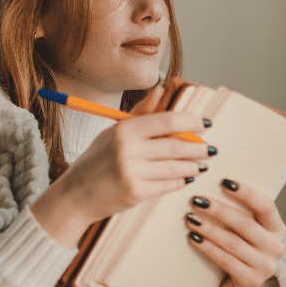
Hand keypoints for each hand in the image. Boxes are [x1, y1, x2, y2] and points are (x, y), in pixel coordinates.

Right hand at [57, 83, 213, 225]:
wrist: (75, 196)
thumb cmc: (95, 162)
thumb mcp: (114, 133)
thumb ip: (140, 113)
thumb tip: (161, 89)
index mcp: (124, 130)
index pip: (166, 121)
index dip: (190, 122)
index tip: (205, 124)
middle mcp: (128, 150)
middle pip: (175, 145)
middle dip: (198, 148)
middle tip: (210, 149)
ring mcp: (132, 173)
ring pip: (175, 167)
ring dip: (193, 166)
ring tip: (201, 164)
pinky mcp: (136, 194)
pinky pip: (168, 185)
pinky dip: (180, 181)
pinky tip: (186, 178)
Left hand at [184, 177, 285, 286]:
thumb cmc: (235, 254)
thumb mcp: (242, 233)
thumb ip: (238, 213)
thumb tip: (210, 186)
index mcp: (278, 229)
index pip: (266, 206)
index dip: (246, 193)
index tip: (224, 181)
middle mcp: (277, 248)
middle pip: (245, 224)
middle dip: (219, 210)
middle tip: (196, 200)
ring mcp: (266, 267)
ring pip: (233, 242)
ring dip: (209, 228)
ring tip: (190, 218)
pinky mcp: (251, 282)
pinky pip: (225, 260)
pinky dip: (207, 248)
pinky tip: (193, 238)